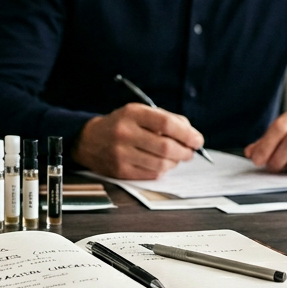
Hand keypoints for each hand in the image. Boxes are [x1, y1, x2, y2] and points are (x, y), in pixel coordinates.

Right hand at [74, 103, 204, 179]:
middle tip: (190, 152)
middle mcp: (125, 133)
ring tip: (175, 158)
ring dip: (175, 162)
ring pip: (161, 164)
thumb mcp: (139, 113)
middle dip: (185, 152)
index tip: (198, 140)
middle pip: (166, 147)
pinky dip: (162, 170)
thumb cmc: (121, 124)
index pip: (166, 124)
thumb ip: (165, 119)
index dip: (187, 133)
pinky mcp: (120, 171)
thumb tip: (191, 134)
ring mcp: (121, 154)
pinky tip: (161, 164)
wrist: (88, 140)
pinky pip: (151, 174)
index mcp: (132, 114)